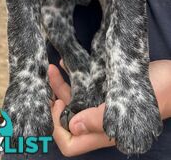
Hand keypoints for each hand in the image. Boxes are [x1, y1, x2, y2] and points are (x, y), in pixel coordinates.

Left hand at [49, 60, 170, 156]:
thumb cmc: (158, 93)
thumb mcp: (129, 105)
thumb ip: (99, 118)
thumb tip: (73, 125)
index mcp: (104, 131)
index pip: (70, 143)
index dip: (58, 128)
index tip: (57, 104)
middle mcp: (100, 120)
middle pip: (67, 118)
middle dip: (54, 99)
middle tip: (48, 77)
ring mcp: (103, 104)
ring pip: (75, 100)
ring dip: (62, 84)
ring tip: (53, 66)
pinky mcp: (108, 89)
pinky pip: (85, 86)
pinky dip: (75, 75)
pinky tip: (69, 62)